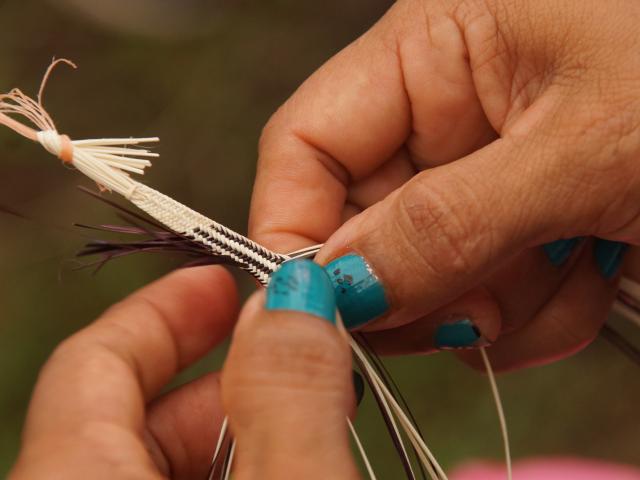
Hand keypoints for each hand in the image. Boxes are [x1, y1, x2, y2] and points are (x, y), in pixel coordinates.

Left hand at [10, 263, 358, 478]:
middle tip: (302, 362)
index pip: (91, 364)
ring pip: (156, 465)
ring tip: (313, 424)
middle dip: (224, 376)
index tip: (224, 280)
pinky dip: (233, 474)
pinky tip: (290, 468)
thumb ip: (288, 401)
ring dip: (238, 432)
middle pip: (129, 415)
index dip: (164, 311)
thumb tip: (294, 298)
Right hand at [249, 0, 639, 369]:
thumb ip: (448, 222)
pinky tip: (589, 273)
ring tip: (571, 270)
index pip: (305, 144)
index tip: (316, 309)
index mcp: (433, 45)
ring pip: (430, 269)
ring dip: (493, 300)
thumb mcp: (586, 149)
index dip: (294, 230)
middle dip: (416, 282)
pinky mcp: (524, 212)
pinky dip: (533, 307)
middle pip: (367, 220)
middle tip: (473, 309)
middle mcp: (446, 105)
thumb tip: (338, 286)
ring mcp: (485, 165)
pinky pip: (488, 288)